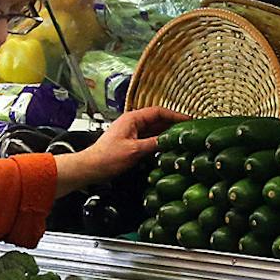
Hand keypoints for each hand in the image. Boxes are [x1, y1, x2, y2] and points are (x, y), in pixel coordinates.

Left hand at [53, 106, 183, 194]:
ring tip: (183, 139)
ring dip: (167, 134)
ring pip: (154, 130)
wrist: (90, 168)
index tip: (189, 120)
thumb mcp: (134, 150)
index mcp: (132, 118)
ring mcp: (131, 133)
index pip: (158, 112)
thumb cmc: (107, 157)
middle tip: (189, 130)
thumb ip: (154, 143)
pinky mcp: (131, 143)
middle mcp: (132, 123)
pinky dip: (159, 142)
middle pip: (157, 120)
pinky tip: (168, 148)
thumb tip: (171, 141)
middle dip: (173, 124)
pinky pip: (149, 139)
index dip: (175, 115)